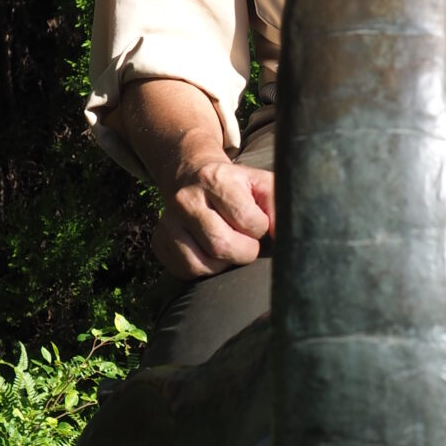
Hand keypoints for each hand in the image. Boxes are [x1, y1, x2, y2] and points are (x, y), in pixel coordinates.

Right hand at [152, 157, 275, 279]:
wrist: (191, 175)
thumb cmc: (236, 185)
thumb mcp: (260, 183)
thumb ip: (278, 203)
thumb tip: (285, 233)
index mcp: (215, 178)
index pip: (247, 220)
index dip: (260, 229)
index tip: (258, 223)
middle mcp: (186, 198)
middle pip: (221, 245)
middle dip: (245, 252)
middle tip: (248, 244)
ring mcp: (168, 221)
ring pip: (202, 264)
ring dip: (224, 263)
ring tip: (230, 247)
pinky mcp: (159, 240)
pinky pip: (186, 270)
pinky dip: (205, 270)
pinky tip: (211, 253)